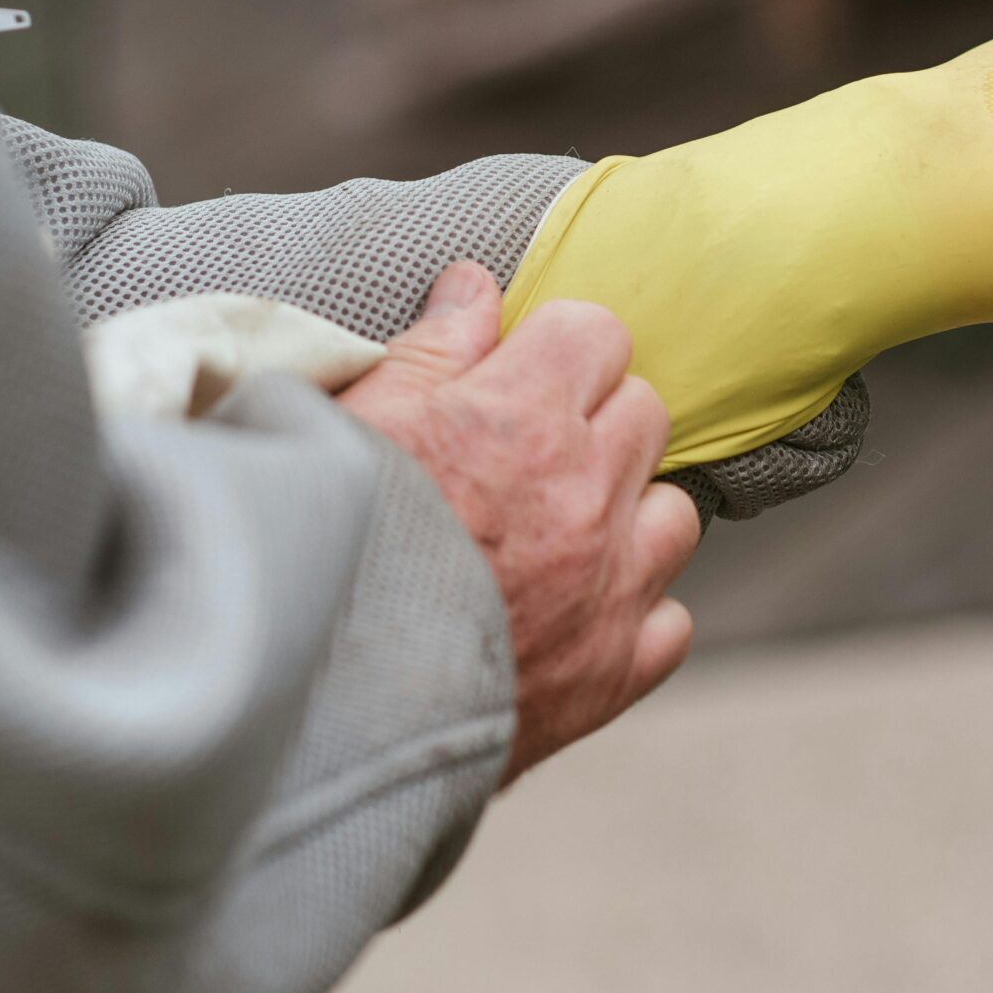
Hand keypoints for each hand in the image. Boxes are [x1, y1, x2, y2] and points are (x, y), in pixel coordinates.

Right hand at [337, 263, 700, 780]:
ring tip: (560, 535)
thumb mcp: (352, 423)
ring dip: (630, 513)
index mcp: (521, 418)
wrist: (316, 707)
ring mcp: (608, 588)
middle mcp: (585, 496)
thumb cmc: (316, 549)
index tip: (520, 376)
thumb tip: (478, 285)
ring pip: (676, 513)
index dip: (556, 348)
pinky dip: (634, 614)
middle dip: (594, 419)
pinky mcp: (611, 672)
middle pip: (645, 412)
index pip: (597, 332)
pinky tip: (576, 617)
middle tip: (527, 454)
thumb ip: (432, 349)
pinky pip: (671, 621)